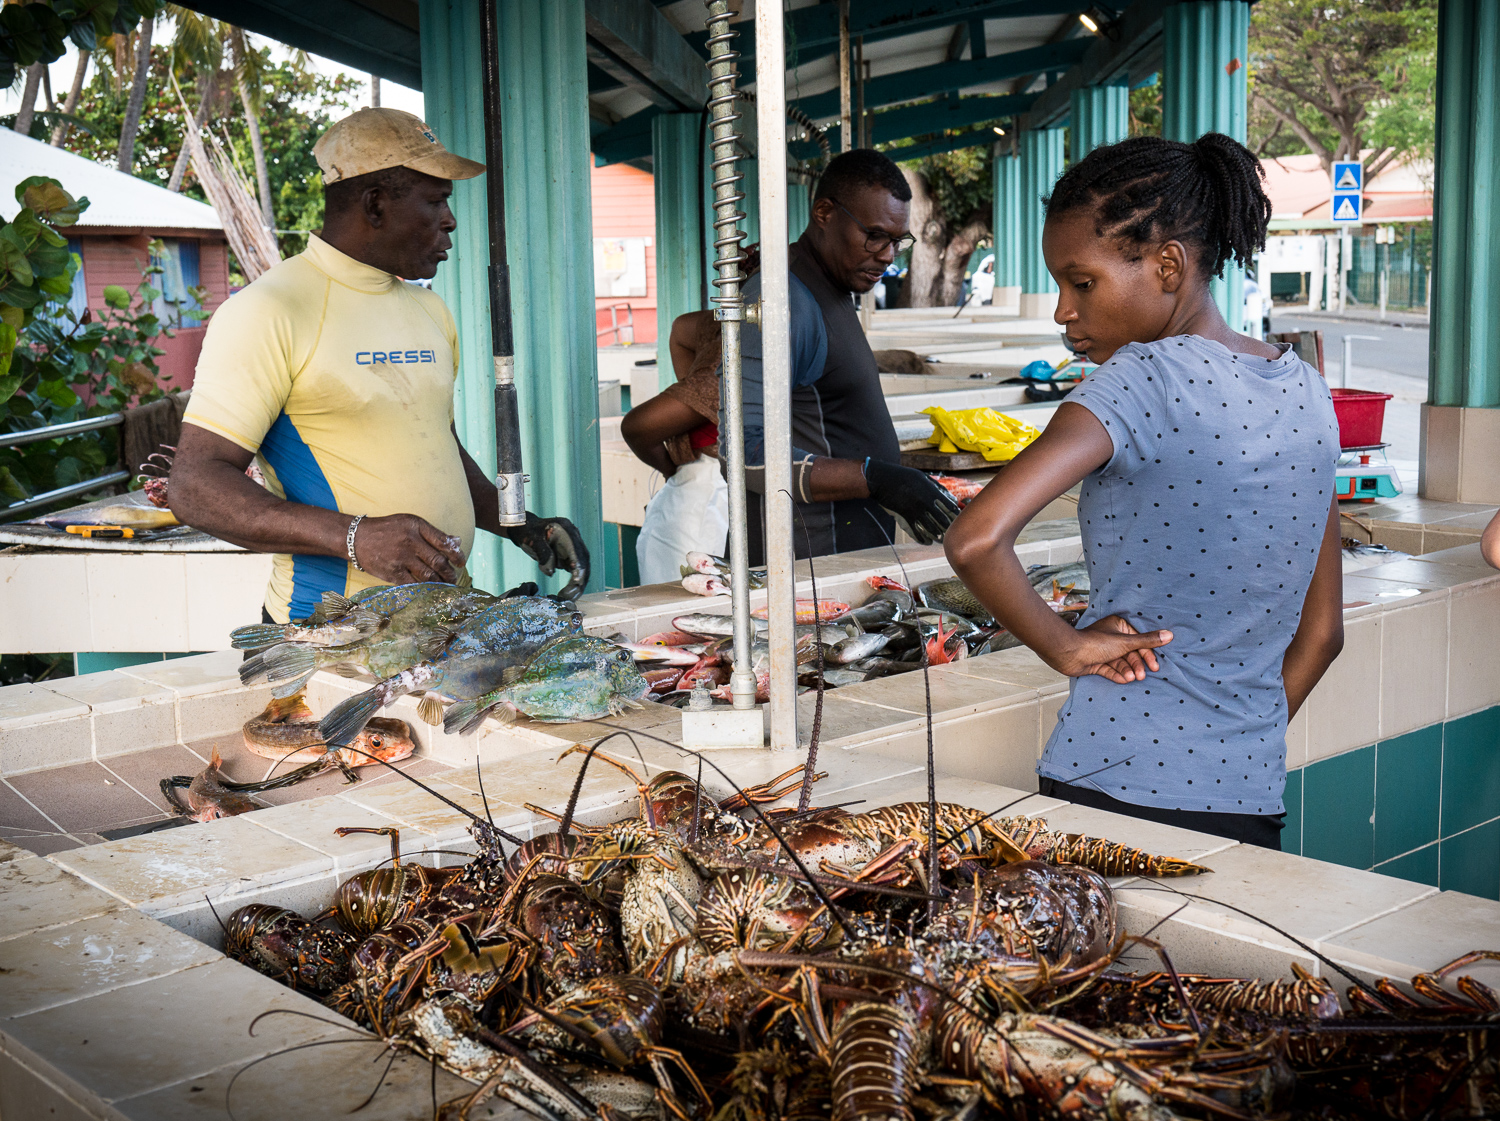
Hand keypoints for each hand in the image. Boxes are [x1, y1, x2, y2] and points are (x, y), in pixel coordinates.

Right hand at [351, 514, 463, 583]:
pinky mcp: (392, 572)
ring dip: (440, 583)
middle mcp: (410, 541)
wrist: (357, 538)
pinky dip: (425, 588)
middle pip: (438, 561)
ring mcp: (401, 558)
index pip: (444, 542)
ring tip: (445, 585)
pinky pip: (414, 584)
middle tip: (453, 578)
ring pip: (428, 575)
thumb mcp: (410, 523)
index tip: (461, 562)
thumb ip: (433, 533)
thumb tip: (457, 542)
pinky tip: (430, 590)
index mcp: (416, 526)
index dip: (457, 555)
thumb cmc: (388, 530)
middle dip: (450, 573)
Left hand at [506, 513, 590, 598]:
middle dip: (580, 581)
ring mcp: (574, 548)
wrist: (525, 528)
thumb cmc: (527, 532)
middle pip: (584, 562)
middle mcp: (575, 539)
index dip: (579, 568)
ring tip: (567, 598)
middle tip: (569, 597)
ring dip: (577, 585)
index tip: (576, 583)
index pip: (578, 552)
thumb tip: (551, 571)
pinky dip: (573, 583)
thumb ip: (542, 553)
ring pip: (582, 569)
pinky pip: (575, 571)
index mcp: (567, 531)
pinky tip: (566, 594)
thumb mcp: (532, 540)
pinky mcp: (570, 556)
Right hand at [861, 458, 961, 543]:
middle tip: (951, 532)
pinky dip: (922, 538)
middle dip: (948, 528)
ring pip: (930, 528)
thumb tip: (950, 498)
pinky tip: (926, 542)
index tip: (957, 518)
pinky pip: (916, 531)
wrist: (883, 480)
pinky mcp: (905, 516)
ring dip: (937, 535)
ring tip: (940, 539)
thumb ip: (938, 488)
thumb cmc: (904, 476)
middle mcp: (926, 502)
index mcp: (931, 492)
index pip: (949, 506)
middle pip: (942, 520)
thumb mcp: (923, 477)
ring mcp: (915, 511)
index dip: (955, 514)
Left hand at [1052, 614, 1172, 683]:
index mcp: (1118, 626)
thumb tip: (1169, 635)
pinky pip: (1110, 669)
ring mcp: (1103, 651)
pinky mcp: (1095, 662)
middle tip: (1143, 675)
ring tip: (1132, 678)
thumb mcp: (1126, 642)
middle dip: (1136, 665)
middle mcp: (1111, 637)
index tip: (1155, 665)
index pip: (1138, 640)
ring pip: (1120, 662)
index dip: (1147, 653)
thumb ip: (1148, 641)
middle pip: (1130, 653)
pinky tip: (1124, 680)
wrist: (1069, 654)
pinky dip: (1117, 674)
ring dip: (1127, 670)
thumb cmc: (1095, 643)